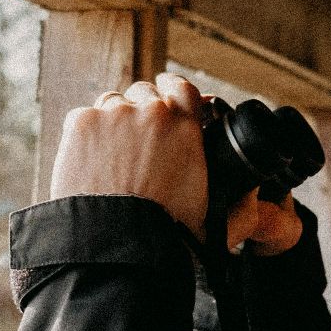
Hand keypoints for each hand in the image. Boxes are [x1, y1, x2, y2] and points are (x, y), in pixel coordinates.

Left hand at [49, 72, 304, 255]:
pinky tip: (91, 163)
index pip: (181, 86)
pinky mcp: (81, 123)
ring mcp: (114, 114)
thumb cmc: (165, 233)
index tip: (165, 96)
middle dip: (141, 113)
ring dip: (113, 122)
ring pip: (112, 104)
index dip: (171, 90)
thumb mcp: (211, 209)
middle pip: (143, 93)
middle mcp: (152, 110)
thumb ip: (231, 192)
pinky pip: (84, 118)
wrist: (119, 244)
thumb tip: (249, 195)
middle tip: (135, 144)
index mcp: (186, 124)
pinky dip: (86, 136)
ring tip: (111, 157)